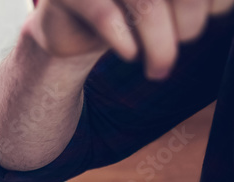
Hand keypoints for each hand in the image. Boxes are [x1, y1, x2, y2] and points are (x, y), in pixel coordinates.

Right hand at [28, 0, 230, 78]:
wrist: (68, 31)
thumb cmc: (126, 14)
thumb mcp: (166, 4)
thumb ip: (192, 3)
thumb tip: (219, 7)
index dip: (213, 1)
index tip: (213, 14)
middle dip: (190, 24)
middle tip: (184, 44)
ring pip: (145, 3)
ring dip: (160, 44)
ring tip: (160, 70)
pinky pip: (104, 17)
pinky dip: (123, 41)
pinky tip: (130, 55)